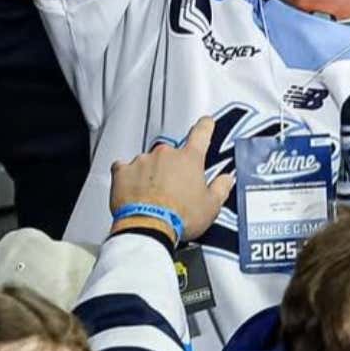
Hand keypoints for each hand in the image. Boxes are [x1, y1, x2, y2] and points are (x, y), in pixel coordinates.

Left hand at [110, 116, 236, 242]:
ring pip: (148, 161)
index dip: (205, 126)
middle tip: (174, 189)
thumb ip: (220, 189)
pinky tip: (132, 190)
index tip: (206, 123)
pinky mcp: (123, 172)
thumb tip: (226, 180)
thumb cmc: (180, 217)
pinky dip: (128, 177)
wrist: (148, 227)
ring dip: (151, 173)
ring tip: (152, 196)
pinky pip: (124, 168)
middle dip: (172, 167)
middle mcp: (165, 153)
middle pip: (171, 153)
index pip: (201, 133)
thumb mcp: (210, 207)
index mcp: (189, 159)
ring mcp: (143, 160)